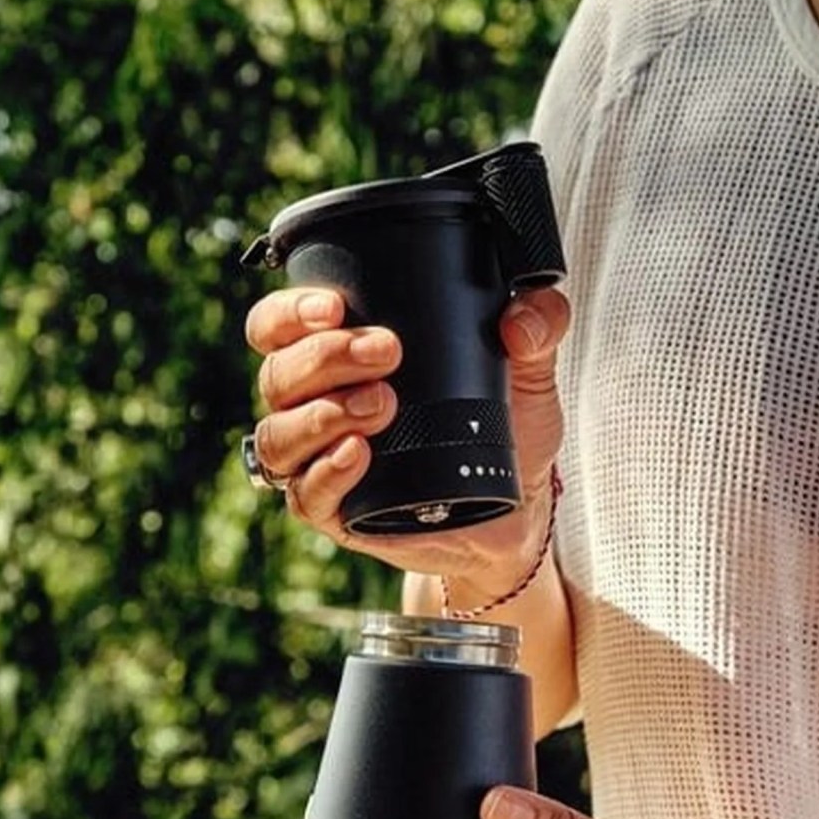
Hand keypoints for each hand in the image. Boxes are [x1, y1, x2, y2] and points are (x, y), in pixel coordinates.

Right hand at [242, 285, 570, 595]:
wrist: (518, 510)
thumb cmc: (505, 429)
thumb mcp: (528, 371)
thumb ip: (539, 325)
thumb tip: (524, 317)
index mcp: (339, 357)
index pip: (279, 326)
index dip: (290, 313)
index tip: (335, 306)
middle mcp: (316, 405)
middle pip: (278, 375)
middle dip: (324, 356)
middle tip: (387, 350)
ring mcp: (320, 461)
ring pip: (279, 435)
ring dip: (322, 415)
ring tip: (381, 405)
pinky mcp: (335, 512)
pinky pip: (304, 494)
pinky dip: (326, 472)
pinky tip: (359, 454)